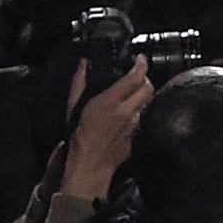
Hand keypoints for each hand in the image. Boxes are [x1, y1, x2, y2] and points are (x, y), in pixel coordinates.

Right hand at [62, 62, 152, 202]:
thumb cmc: (78, 136)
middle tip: (137, 76)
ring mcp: (135, 124)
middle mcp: (127, 111)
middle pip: (148, 87)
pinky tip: (129, 112)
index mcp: (110, 101)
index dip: (141, 65)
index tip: (140, 58)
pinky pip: (143, 117)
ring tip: (132, 94)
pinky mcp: (138, 134)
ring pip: (147, 102)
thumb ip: (80, 83)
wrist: (89, 164)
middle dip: (145, 79)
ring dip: (142, 95)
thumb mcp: (74, 106)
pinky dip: (139, 111)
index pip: (135, 77)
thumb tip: (84, 64)